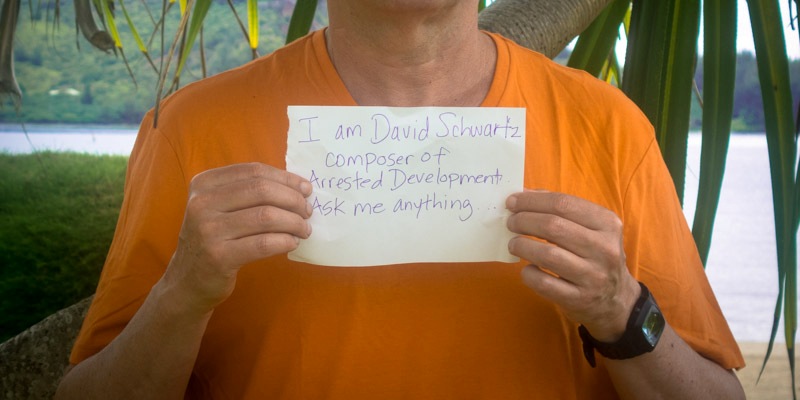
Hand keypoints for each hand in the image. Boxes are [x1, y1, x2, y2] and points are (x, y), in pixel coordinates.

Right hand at [163, 162, 312, 315]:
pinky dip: (284, 241)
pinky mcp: (218, 257)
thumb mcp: (220, 208)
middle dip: (293, 199)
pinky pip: (263, 243)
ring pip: (266, 216)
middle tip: (307, 211)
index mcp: (204, 184)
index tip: (305, 189)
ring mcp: (208, 230)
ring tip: (304, 229)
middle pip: (262, 190)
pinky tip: (292, 242)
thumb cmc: (213, 240)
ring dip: (294, 222)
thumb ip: (249, 192)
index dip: (285, 178)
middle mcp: (202, 203)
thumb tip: (297, 186)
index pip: (253, 171)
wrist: (187, 281)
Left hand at [506, 190, 639, 341]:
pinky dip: (529, 273)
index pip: (563, 204)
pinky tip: (527, 268)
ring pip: (548, 255)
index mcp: (607, 223)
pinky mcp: (579, 299)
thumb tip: (524, 195)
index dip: (532, 201)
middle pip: (553, 226)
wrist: (615, 299)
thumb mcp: (590, 228)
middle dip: (523, 221)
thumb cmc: (594, 255)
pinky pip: (544, 283)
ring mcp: (593, 276)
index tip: (512, 202)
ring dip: (522, 246)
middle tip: (511, 222)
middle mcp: (604, 248)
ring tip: (514, 244)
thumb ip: (561, 209)